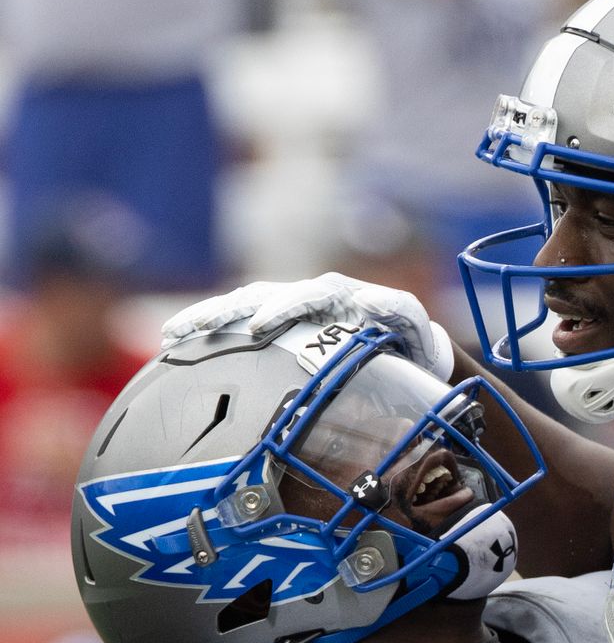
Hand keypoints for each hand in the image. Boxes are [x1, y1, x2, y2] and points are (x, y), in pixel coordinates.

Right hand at [160, 272, 454, 379]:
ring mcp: (289, 309)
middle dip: (228, 312)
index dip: (282, 310)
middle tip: (198, 331)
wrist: (404, 347)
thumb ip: (397, 311)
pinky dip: (208, 332)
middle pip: (260, 296)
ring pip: (241, 307)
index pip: (304, 297)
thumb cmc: (408, 343)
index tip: (261, 327)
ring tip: (173, 335)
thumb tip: (369, 298)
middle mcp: (308, 296)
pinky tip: (175, 345)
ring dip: (207, 319)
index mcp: (338, 295)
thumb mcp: (411, 327)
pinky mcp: (275, 325)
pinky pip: (237, 324)